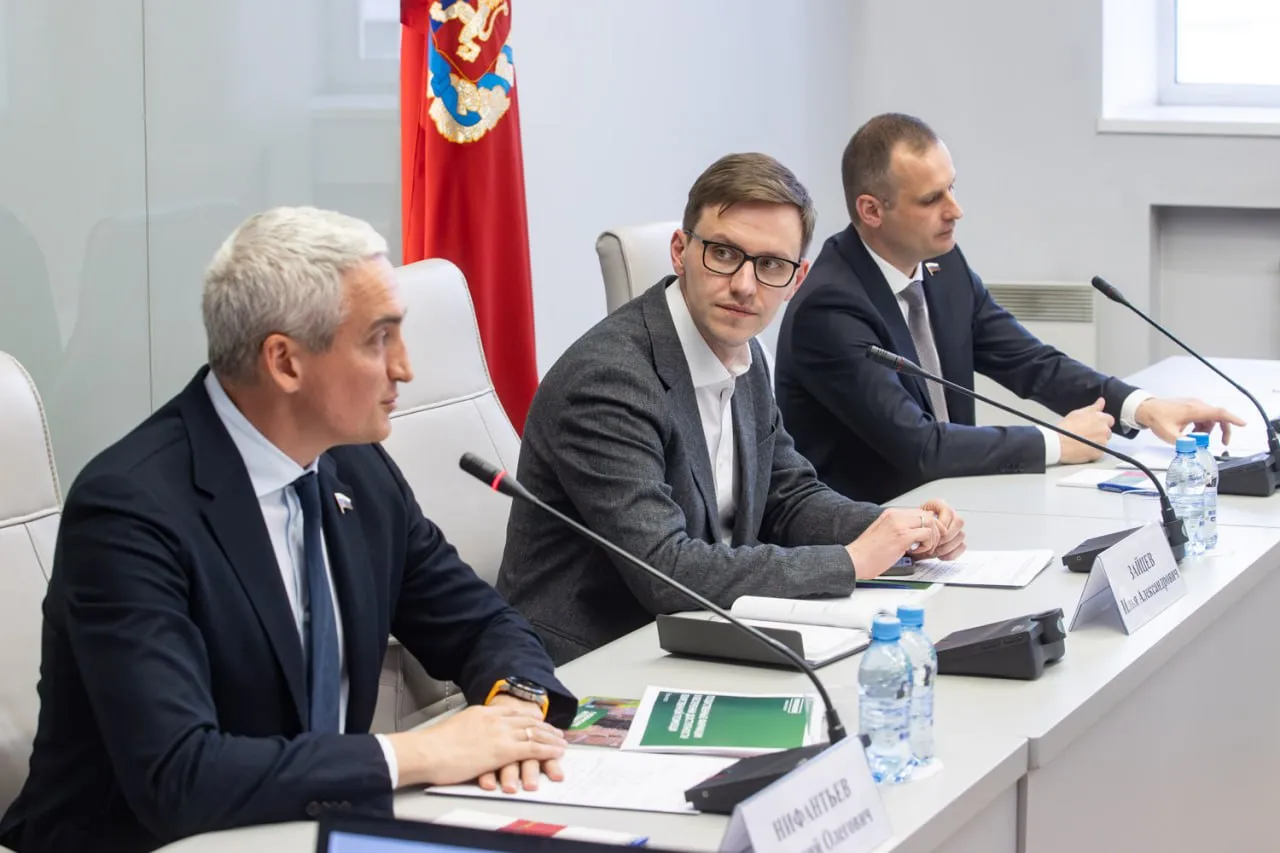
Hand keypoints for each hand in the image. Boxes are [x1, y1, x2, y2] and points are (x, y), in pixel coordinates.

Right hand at [387, 704, 565, 788]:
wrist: (427, 752)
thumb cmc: (434, 746)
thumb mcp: (456, 728)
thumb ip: (470, 729)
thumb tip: (474, 735)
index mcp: (482, 712)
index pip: (513, 711)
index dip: (529, 717)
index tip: (538, 720)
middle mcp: (495, 719)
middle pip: (527, 720)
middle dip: (545, 727)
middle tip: (557, 732)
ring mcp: (500, 734)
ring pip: (534, 733)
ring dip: (551, 739)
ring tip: (561, 743)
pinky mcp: (503, 750)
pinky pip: (533, 749)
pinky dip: (547, 750)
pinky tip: (556, 753)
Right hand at [846, 508, 940, 579]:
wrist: (855, 560)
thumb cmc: (866, 552)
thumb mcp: (882, 533)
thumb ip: (897, 529)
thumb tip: (913, 534)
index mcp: (890, 514)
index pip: (919, 512)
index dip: (926, 526)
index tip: (924, 537)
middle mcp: (895, 516)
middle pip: (927, 515)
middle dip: (933, 531)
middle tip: (927, 543)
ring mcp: (899, 525)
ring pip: (930, 523)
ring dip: (931, 538)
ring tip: (921, 548)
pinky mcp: (902, 536)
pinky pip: (927, 535)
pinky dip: (927, 545)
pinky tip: (916, 552)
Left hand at [913, 499, 965, 560]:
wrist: (911, 539)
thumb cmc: (912, 529)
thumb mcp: (913, 523)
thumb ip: (922, 524)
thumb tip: (929, 530)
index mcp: (939, 506)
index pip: (948, 511)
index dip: (942, 523)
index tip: (933, 532)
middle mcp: (950, 515)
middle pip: (958, 523)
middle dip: (945, 537)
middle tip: (933, 544)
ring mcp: (956, 528)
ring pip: (961, 535)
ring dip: (946, 546)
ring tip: (933, 551)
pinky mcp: (958, 541)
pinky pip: (962, 547)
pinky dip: (951, 553)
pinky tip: (940, 556)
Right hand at [1056, 398, 1113, 463]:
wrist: (1058, 443)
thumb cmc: (1066, 428)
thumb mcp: (1078, 413)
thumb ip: (1093, 407)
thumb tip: (1101, 401)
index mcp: (1101, 418)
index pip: (1109, 419)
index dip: (1101, 422)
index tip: (1093, 424)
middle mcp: (1105, 430)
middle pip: (1107, 431)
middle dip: (1099, 432)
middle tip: (1085, 433)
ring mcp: (1102, 443)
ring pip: (1103, 442)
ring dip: (1096, 442)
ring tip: (1082, 441)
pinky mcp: (1098, 454)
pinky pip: (1099, 452)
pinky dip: (1093, 451)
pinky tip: (1083, 448)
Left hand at [1135, 397, 1245, 444]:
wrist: (1145, 408)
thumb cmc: (1156, 418)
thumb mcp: (1170, 435)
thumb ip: (1184, 443)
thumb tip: (1194, 448)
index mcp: (1194, 410)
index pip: (1219, 413)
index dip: (1233, 419)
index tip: (1243, 424)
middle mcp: (1197, 405)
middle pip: (1218, 417)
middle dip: (1222, 430)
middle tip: (1223, 442)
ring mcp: (1193, 404)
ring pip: (1209, 418)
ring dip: (1207, 430)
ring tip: (1195, 439)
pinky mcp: (1190, 406)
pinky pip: (1202, 416)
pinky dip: (1201, 426)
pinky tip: (1191, 433)